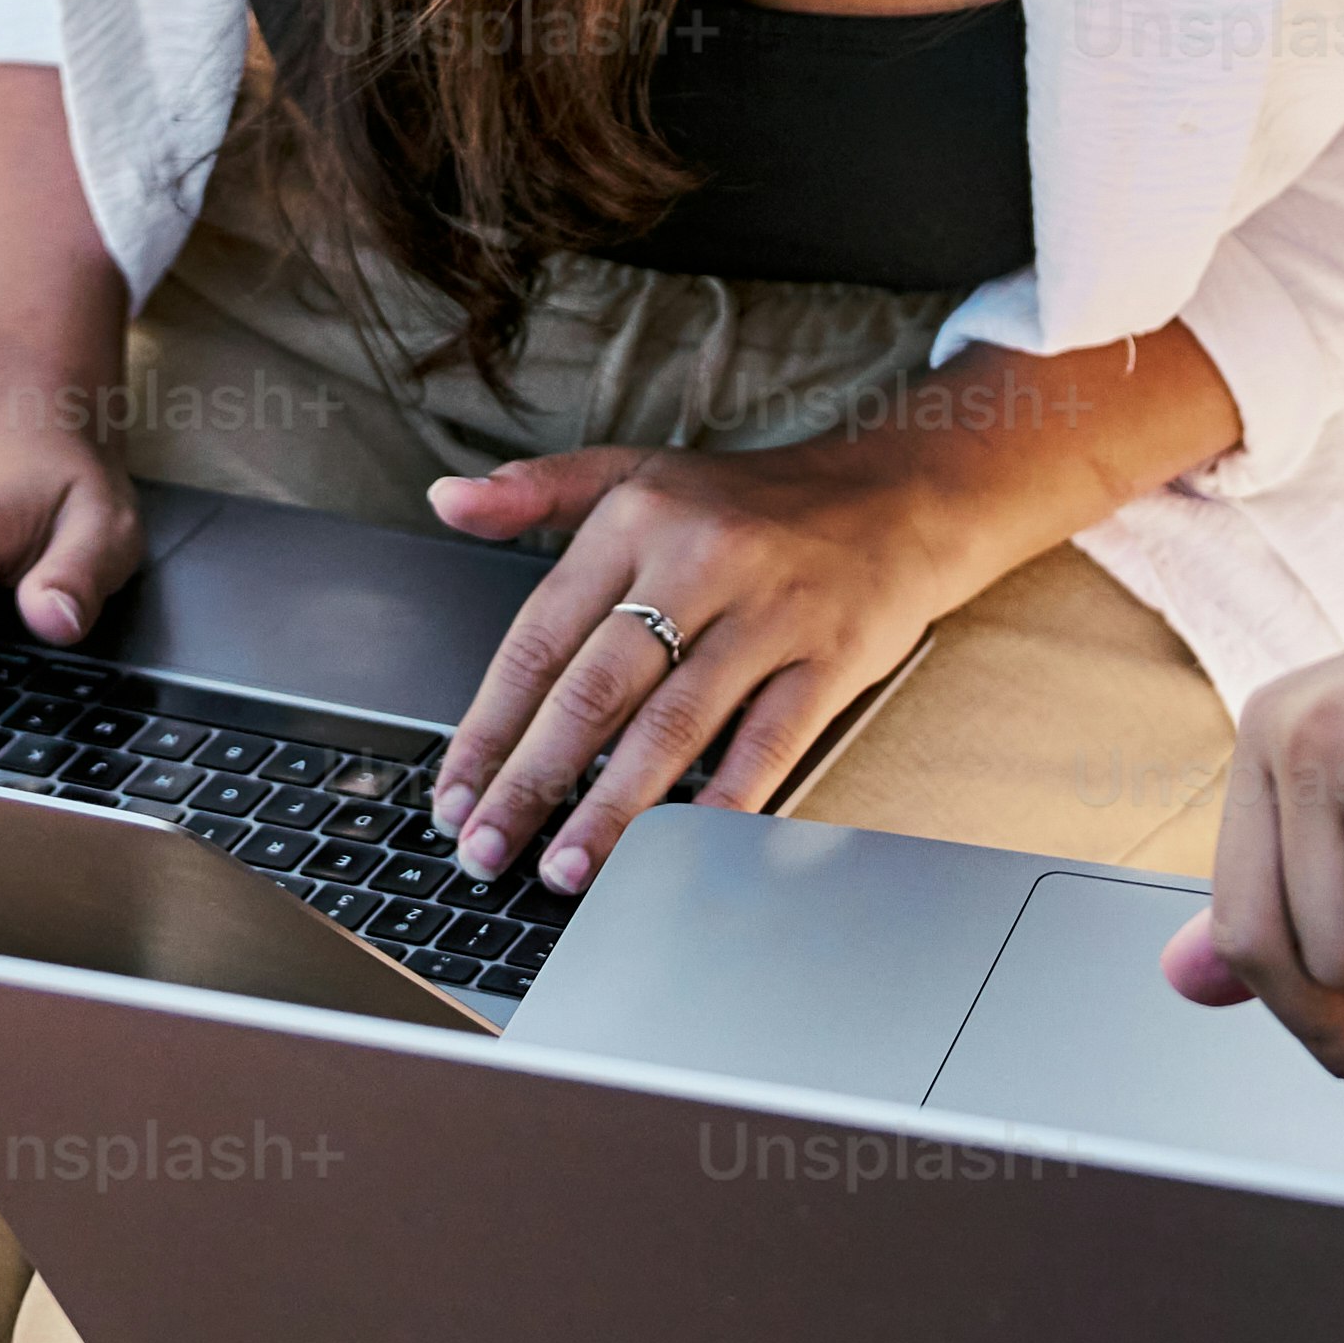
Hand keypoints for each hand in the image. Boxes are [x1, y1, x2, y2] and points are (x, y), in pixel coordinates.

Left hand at [427, 438, 987, 890]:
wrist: (895, 496)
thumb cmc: (749, 503)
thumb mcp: (637, 472)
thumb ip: (537, 489)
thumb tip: (447, 501)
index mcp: (634, 521)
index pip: (540, 638)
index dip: (490, 726)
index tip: (454, 796)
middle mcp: (698, 562)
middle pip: (596, 691)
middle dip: (534, 782)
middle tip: (488, 850)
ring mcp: (769, 613)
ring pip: (675, 727)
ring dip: (614, 810)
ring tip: (568, 869)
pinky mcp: (830, 659)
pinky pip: (768, 744)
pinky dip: (725, 805)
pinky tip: (684, 852)